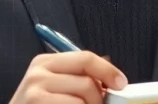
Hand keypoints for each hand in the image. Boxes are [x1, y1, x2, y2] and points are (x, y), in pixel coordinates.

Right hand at [10, 51, 127, 103]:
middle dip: (98, 99)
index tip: (121, 84)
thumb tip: (112, 77)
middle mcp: (38, 74)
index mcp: (45, 62)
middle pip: (87, 83)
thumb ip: (77, 76)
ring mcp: (36, 93)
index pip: (86, 58)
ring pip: (82, 102)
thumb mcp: (52, 85)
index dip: (108, 71)